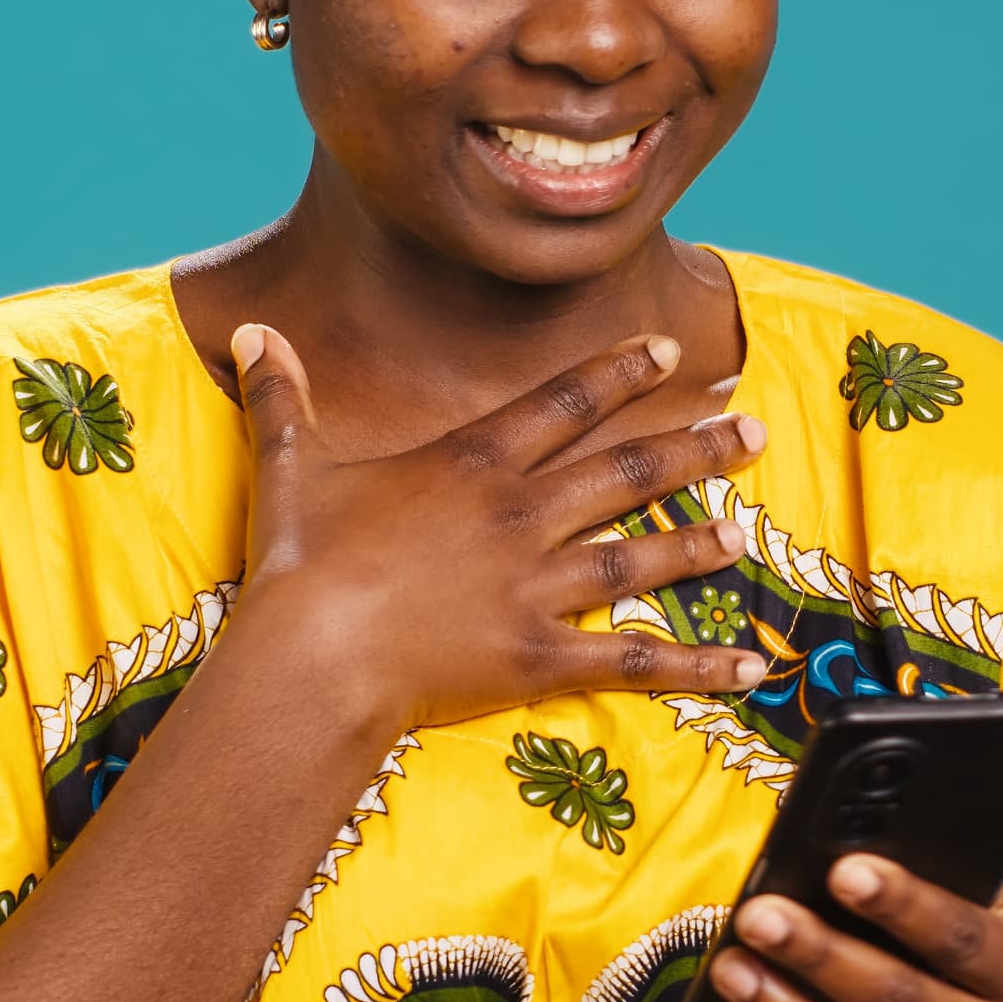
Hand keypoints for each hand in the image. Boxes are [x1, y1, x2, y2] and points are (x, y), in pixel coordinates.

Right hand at [223, 323, 770, 736]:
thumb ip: (284, 398)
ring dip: (696, 542)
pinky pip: (630, 660)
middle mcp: (518, 516)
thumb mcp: (290, 467)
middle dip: (693, 445)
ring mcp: (534, 587)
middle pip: (623, 472)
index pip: (563, 403)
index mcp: (471, 464)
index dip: (620, 372)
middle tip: (750, 426)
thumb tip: (252, 332)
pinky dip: (694, 665)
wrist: (309, 656)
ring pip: (637, 556)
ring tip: (742, 530)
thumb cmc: (298, 565)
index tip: (669, 349)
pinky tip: (749, 669)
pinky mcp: (538, 657)